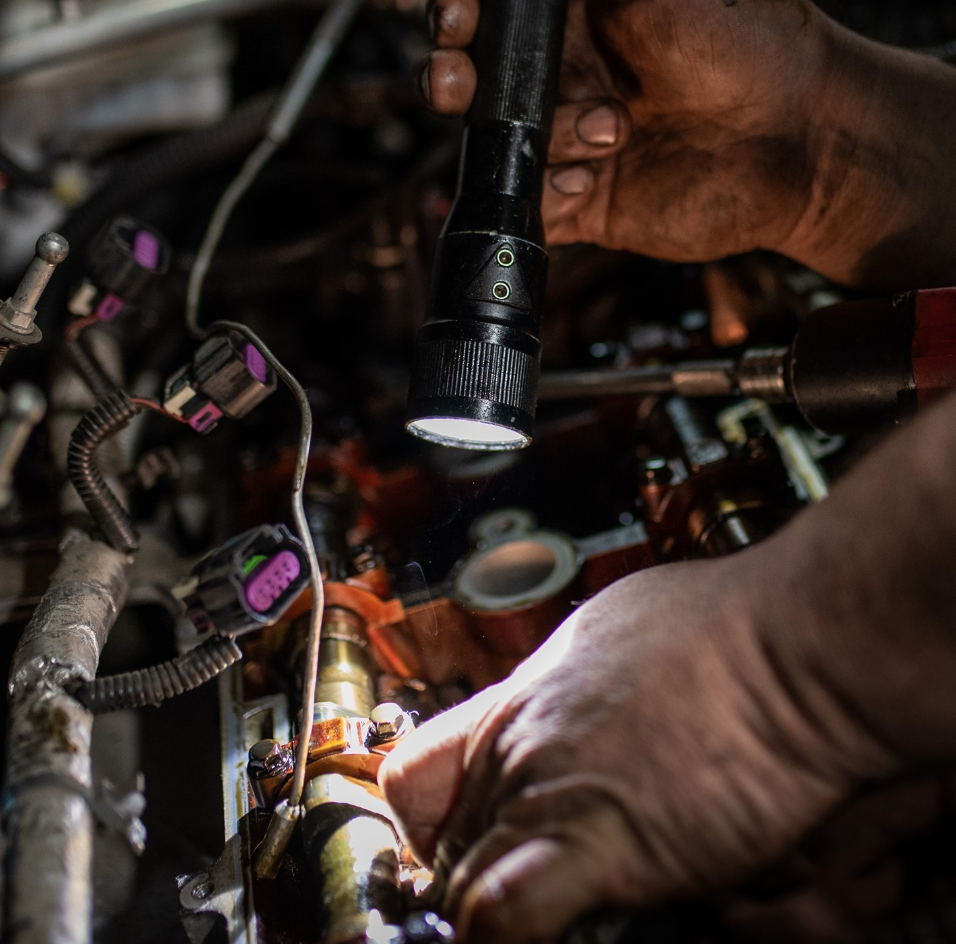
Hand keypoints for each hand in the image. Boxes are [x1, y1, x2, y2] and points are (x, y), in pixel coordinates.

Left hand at [380, 557, 895, 942]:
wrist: (782, 641)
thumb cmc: (721, 627)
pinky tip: (542, 924)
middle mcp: (516, 745)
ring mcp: (544, 791)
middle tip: (509, 887)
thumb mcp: (617, 630)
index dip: (422, 820)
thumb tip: (589, 707)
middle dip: (465, 875)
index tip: (447, 845)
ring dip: (483, 908)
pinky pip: (508, 910)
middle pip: (443, 841)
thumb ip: (580, 685)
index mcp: (518, 700)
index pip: (415, 775)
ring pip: (461, 882)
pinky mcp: (594, 842)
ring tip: (536, 909)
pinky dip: (506, 930)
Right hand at [420, 0, 836, 260]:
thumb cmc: (746, 46)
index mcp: (578, 21)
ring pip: (504, 148)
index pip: (491, 19)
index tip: (457, 20)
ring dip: (547, 140)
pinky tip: (592, 179)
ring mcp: (572, 144)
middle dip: (454, 82)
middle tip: (459, 81)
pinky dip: (549, 196)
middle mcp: (568, 81)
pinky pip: (533, 208)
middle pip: (475, 85)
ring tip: (613, 132)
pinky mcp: (585, 204)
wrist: (795, 141)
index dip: (459, 19)